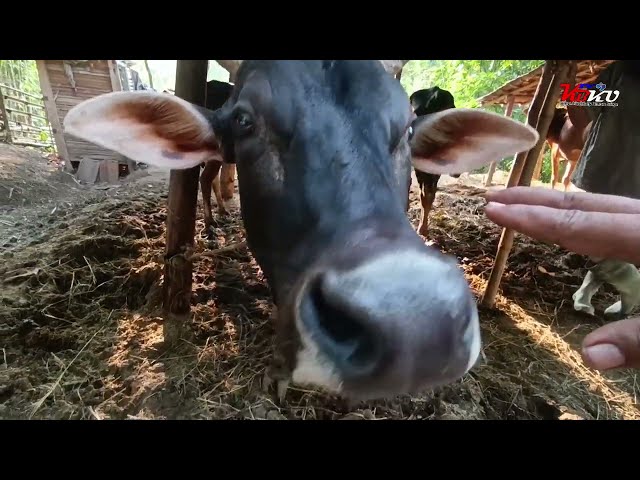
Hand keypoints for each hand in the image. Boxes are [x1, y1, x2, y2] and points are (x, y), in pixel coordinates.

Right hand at [483, 186, 639, 370]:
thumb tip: (590, 357)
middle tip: (492, 196)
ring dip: (555, 204)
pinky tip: (567, 224)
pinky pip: (609, 216)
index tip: (491, 209)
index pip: (578, 225)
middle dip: (534, 199)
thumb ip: (637, 342)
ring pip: (598, 206)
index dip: (533, 218)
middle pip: (584, 204)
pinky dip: (579, 216)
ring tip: (518, 203)